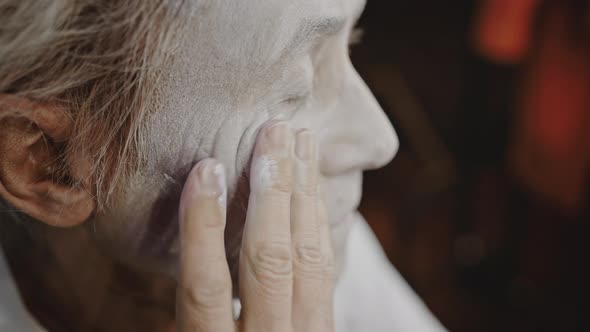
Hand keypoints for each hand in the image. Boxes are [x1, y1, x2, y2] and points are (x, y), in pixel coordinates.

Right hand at [176, 121, 334, 331]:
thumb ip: (189, 306)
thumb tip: (186, 228)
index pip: (205, 288)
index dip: (202, 226)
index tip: (207, 169)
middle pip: (269, 263)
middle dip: (274, 191)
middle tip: (275, 131)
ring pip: (307, 262)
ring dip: (305, 196)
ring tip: (304, 143)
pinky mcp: (325, 330)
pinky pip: (325, 273)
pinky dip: (319, 226)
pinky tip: (314, 192)